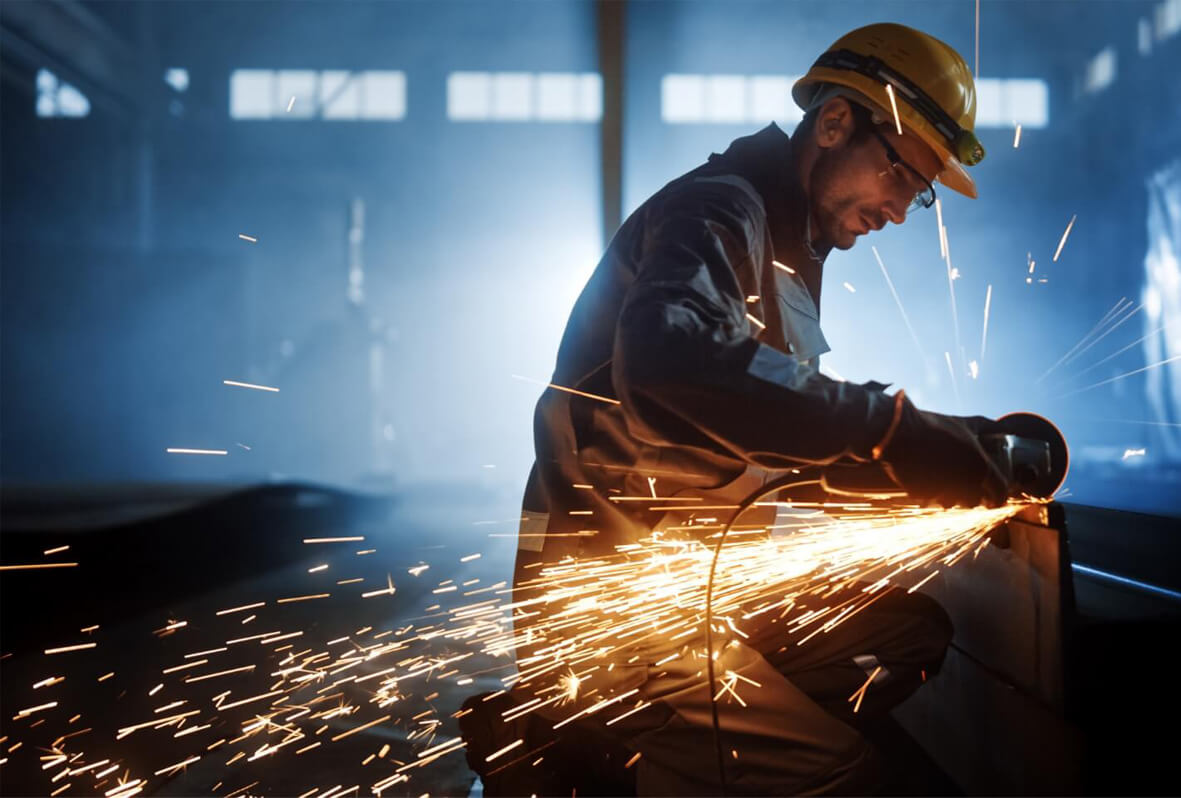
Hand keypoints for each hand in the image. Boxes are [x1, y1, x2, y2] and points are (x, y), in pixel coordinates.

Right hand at [879, 396, 1008, 508]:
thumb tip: (1004, 427)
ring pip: (952, 502)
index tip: (995, 499)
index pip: (1000, 493)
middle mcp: (965, 483)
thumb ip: (986, 427)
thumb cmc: (932, 427)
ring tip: (940, 477)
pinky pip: (930, 498)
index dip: (999, 498)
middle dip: (971, 495)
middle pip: (975, 501)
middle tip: (962, 482)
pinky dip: (929, 490)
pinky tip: (924, 475)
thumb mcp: (963, 423)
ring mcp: (942, 491)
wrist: (897, 432)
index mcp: (980, 467)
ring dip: (949, 495)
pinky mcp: (922, 495)